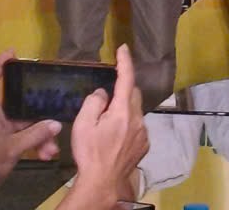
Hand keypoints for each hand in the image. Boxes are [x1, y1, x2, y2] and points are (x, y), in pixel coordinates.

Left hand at [0, 51, 61, 193]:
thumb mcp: (10, 149)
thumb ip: (35, 135)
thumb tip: (57, 123)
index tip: (12, 52)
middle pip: (19, 103)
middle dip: (39, 107)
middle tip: (54, 97)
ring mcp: (3, 129)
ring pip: (28, 123)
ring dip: (42, 134)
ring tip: (52, 148)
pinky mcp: (9, 141)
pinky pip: (28, 136)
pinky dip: (38, 143)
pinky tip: (47, 154)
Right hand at [69, 45, 148, 205]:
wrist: (104, 181)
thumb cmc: (90, 153)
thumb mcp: (83, 125)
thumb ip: (93, 103)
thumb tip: (103, 93)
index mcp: (122, 111)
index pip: (126, 79)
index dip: (125, 62)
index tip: (123, 48)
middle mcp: (137, 118)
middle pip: (133, 94)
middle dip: (123, 90)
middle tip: (106, 100)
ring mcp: (143, 131)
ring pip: (135, 111)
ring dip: (124, 110)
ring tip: (107, 125)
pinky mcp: (145, 143)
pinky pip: (137, 126)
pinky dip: (128, 124)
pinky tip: (115, 137)